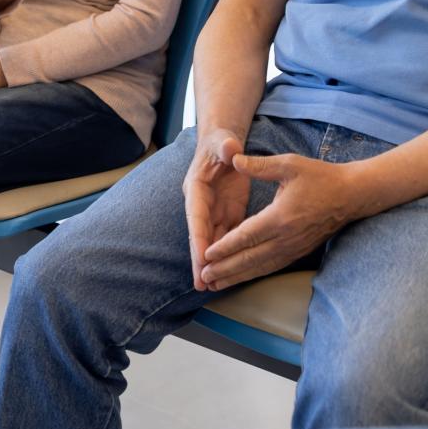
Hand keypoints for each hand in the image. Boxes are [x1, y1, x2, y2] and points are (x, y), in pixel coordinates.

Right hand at [183, 131, 251, 290]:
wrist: (224, 145)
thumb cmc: (221, 143)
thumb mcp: (223, 141)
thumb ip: (226, 146)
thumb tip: (230, 148)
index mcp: (197, 187)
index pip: (196, 215)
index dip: (198, 236)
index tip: (201, 256)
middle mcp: (201, 204)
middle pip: (200, 235)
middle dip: (200, 259)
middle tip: (201, 283)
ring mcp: (213, 211)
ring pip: (211, 241)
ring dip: (211, 263)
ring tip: (210, 287)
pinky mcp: (227, 215)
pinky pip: (225, 238)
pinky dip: (225, 256)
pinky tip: (227, 274)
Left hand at [199, 152, 365, 291]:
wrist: (351, 195)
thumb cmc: (320, 177)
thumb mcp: (290, 164)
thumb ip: (260, 165)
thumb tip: (235, 159)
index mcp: (280, 217)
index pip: (247, 236)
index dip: (225, 247)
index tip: (206, 255)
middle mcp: (286, 238)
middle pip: (250, 258)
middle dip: (225, 268)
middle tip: (203, 276)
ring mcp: (293, 248)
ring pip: (260, 267)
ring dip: (237, 276)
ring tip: (215, 284)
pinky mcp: (298, 252)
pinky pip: (272, 267)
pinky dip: (254, 274)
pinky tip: (241, 277)